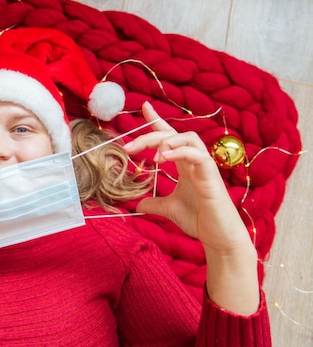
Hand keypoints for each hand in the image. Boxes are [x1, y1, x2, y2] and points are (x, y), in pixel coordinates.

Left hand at [123, 102, 248, 253]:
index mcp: (185, 165)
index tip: (144, 107)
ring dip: (167, 141)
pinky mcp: (212, 177)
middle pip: (174, 134)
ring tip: (152, 156)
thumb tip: (137, 204)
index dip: (157, 121)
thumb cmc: (200, 221)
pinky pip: (198, 155)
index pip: (170, 136)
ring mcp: (205, 167)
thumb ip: (154, 203)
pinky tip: (164, 158)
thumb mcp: (169, 210)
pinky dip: (180, 152)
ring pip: (189, 138)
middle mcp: (195, 161)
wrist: (219, 238)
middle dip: (149, 135)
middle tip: (128, 147)